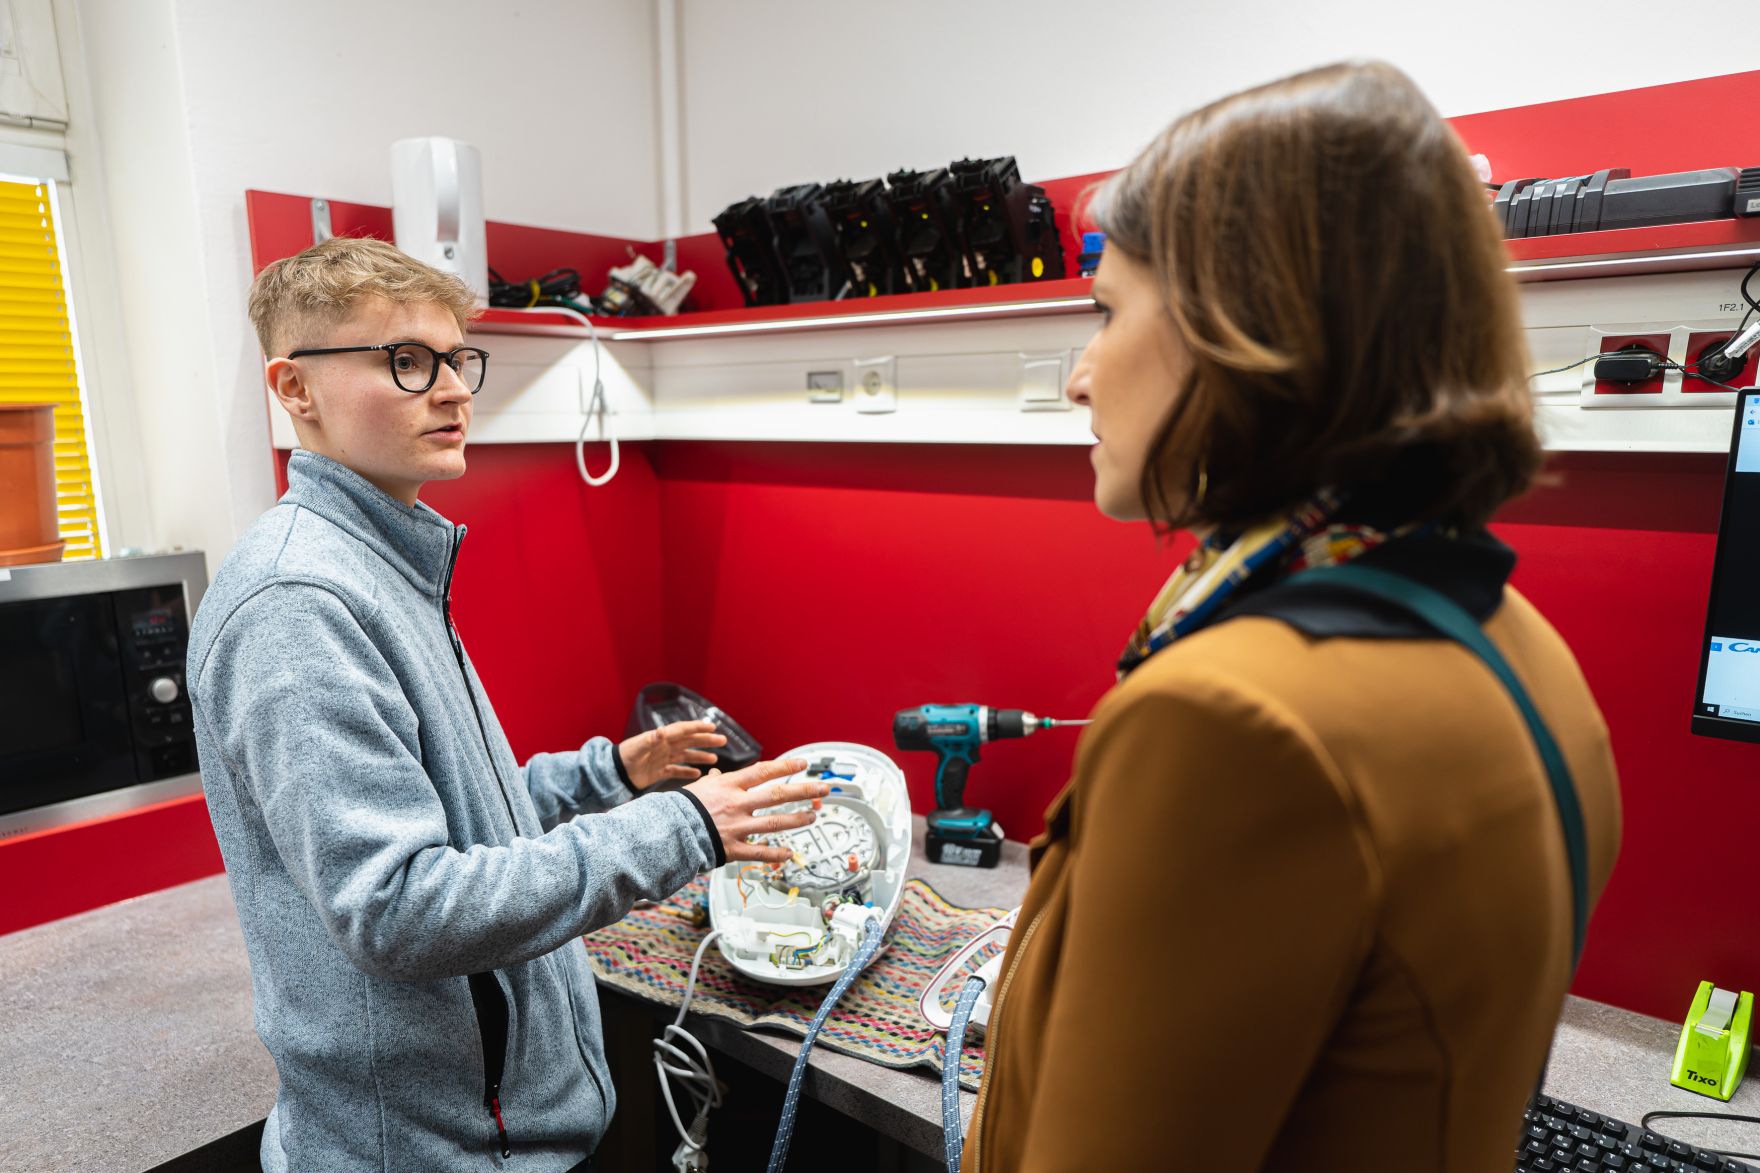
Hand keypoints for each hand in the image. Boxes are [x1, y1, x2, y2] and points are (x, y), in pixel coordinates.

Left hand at [618, 720, 726, 790]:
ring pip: (686, 756)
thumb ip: (650, 740)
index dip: (698, 727)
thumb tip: (662, 731)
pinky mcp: (659, 772)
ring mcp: (663, 759)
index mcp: (662, 738)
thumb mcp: (637, 747)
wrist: (614, 773)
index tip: (713, 726)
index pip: (683, 730)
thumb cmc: (624, 757)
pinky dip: (687, 772)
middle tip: (723, 741)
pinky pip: (677, 771)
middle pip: (689, 742)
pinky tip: (697, 774)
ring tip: (714, 759)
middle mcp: (665, 747)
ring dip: (700, 756)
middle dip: (706, 741)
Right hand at [684, 758, 826, 863]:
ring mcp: (737, 827)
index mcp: (729, 786)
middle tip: (822, 789)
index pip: (764, 771)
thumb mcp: (699, 787)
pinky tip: (790, 854)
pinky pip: (760, 852)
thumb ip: (714, 782)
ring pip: (775, 823)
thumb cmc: (681, 808)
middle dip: (804, 791)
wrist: (666, 832)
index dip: (786, 766)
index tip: (803, 763)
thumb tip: (718, 775)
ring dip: (797, 820)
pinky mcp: (733, 848)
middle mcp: (737, 804)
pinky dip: (776, 854)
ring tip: (812, 817)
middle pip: (778, 795)